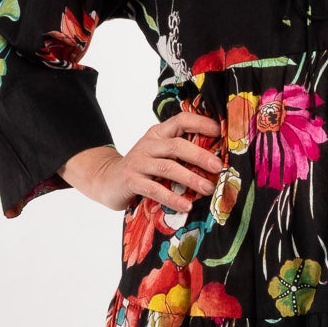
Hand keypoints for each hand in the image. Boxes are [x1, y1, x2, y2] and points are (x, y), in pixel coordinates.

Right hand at [59, 107, 224, 212]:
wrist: (107, 180)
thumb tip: (216, 162)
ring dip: (190, 178)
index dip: (201, 123)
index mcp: (159, 133)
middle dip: (200, 156)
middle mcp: (149, 144)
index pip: (181, 120)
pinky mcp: (131, 180)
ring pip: (168, 167)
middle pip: (177, 145)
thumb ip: (181, 153)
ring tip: (208, 189)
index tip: (220, 132)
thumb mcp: (160, 154)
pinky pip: (154, 189)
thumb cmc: (142, 168)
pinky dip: (172, 198)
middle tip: (218, 167)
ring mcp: (139, 162)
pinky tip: (186, 206)